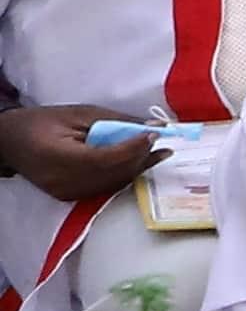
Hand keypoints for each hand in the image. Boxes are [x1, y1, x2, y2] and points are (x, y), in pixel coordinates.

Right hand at [0, 111, 162, 209]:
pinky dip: (122, 176)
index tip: (154, 134)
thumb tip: (150, 127)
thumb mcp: (77, 114)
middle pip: (113, 174)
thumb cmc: (40, 122)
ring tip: (158, 154)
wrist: (9, 141)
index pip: (106, 158)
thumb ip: (114, 122)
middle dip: (141, 158)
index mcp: (59, 157)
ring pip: (112, 184)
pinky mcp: (69, 196)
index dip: (133, 148)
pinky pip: (104, 188)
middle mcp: (63, 181)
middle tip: (164, 145)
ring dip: (137, 169)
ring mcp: (65, 192)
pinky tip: (136, 164)